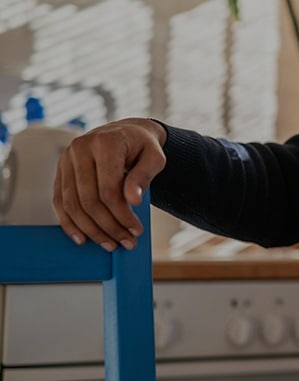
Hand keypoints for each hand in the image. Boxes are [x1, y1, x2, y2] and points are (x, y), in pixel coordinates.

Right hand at [54, 118, 166, 250]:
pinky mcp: (60, 170)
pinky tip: (83, 238)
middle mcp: (80, 149)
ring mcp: (66, 159)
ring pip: (72, 204)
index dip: (122, 215)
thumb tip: (133, 201)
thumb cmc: (143, 147)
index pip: (109, 189)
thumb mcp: (154, 158)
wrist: (126, 133)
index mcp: (105, 143)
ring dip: (90, 229)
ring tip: (109, 244)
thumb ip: (144, 176)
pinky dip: (69, 222)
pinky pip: (59, 201)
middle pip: (89, 200)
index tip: (136, 231)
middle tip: (125, 243)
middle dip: (108, 226)